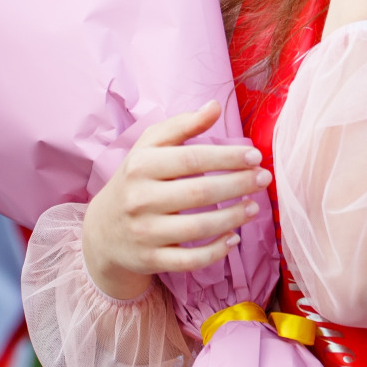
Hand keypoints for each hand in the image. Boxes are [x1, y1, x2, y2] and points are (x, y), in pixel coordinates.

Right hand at [81, 102, 269, 299]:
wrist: (102, 231)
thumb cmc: (135, 180)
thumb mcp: (149, 147)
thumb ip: (182, 125)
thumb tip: (214, 106)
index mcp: (140, 166)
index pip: (192, 159)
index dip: (227, 157)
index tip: (255, 157)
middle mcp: (140, 199)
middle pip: (200, 192)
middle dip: (238, 184)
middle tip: (263, 179)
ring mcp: (144, 233)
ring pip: (199, 228)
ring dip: (233, 217)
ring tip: (254, 207)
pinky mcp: (150, 260)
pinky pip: (190, 260)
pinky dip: (216, 252)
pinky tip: (233, 238)